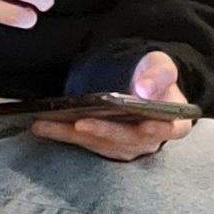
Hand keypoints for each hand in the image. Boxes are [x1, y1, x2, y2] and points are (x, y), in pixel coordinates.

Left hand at [34, 49, 195, 161]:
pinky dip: (61, 134)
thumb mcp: (160, 66)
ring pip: (99, 143)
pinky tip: (40, 126)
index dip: (159, 129)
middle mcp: (149, 139)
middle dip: (103, 131)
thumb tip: (145, 90)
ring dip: (72, 135)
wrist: (136, 83)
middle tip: (81, 124)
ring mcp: (125, 146)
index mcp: (172, 121)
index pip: (170, 129)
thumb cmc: (152, 76)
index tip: (147, 125)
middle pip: (127, 139)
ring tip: (47, 123)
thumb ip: (159, 75)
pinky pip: (82, 142)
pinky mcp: (103, 145)